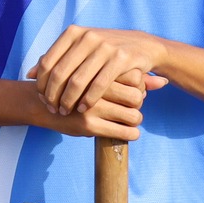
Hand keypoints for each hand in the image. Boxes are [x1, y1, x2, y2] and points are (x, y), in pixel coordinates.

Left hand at [28, 26, 171, 117]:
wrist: (143, 45)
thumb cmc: (104, 50)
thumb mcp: (79, 48)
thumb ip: (55, 59)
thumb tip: (29, 74)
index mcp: (73, 33)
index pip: (48, 62)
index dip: (42, 83)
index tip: (41, 99)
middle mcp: (86, 37)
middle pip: (60, 73)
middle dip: (53, 95)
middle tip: (52, 109)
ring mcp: (104, 47)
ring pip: (77, 81)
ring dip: (68, 100)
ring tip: (65, 112)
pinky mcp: (120, 59)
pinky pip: (98, 85)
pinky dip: (88, 100)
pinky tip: (82, 109)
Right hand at [30, 70, 155, 139]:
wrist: (39, 102)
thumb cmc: (75, 86)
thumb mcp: (98, 76)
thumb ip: (133, 78)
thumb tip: (164, 81)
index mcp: (98, 68)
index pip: (135, 77)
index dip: (139, 86)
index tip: (131, 90)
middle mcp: (96, 86)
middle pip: (137, 96)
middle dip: (138, 104)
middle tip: (131, 106)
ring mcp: (92, 106)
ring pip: (133, 115)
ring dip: (135, 119)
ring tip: (129, 119)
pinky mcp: (88, 125)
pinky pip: (123, 132)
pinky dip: (131, 134)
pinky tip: (128, 132)